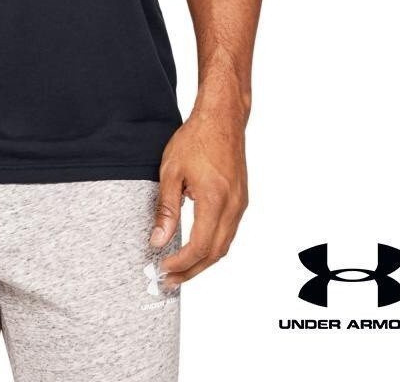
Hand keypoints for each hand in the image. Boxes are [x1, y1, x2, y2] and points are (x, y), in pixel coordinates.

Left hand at [151, 109, 247, 287]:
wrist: (222, 119)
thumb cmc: (196, 139)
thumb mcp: (171, 172)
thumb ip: (166, 209)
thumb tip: (158, 240)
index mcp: (215, 200)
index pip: (200, 246)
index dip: (181, 263)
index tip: (162, 268)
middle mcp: (233, 207)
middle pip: (215, 253)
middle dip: (192, 271)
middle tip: (169, 281)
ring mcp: (240, 204)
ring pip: (224, 245)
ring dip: (203, 261)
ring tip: (180, 269)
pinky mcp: (241, 200)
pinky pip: (229, 232)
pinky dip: (212, 246)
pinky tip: (196, 247)